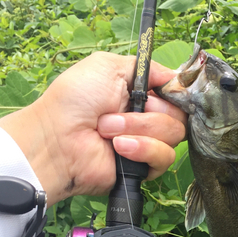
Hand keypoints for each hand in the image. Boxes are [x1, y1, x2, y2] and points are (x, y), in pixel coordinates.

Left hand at [0, 52, 186, 206]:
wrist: (58, 140)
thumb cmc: (75, 100)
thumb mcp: (108, 66)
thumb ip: (146, 67)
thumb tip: (175, 77)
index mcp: (141, 95)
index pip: (177, 94)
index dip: (175, 93)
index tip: (163, 91)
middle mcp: (148, 119)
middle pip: (179, 115)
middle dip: (149, 112)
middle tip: (116, 112)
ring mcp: (148, 145)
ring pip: (173, 135)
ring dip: (139, 129)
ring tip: (108, 131)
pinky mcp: (145, 169)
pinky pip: (164, 157)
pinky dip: (143, 149)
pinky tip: (119, 148)